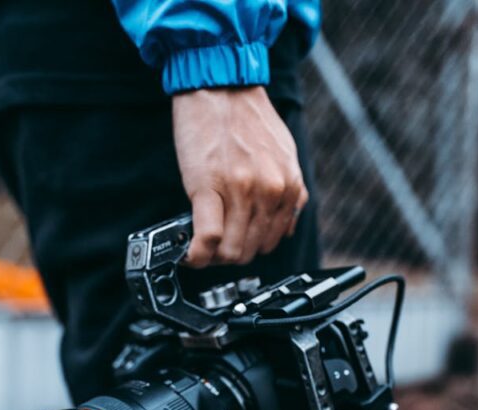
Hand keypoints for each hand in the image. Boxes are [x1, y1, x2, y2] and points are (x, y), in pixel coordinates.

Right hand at [172, 86, 308, 267]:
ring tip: (200, 245)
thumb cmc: (247, 117)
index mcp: (288, 186)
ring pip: (229, 251)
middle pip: (249, 251)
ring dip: (212, 255)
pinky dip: (196, 252)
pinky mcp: (208, 187)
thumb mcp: (285, 154)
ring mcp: (240, 192)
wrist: (221, 85)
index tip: (232, 246)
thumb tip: (283, 225)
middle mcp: (269, 192)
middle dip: (228, 254)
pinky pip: (207, 238)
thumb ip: (288, 191)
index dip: (248, 249)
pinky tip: (189, 251)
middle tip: (213, 245)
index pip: (272, 242)